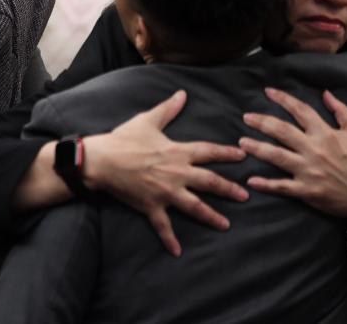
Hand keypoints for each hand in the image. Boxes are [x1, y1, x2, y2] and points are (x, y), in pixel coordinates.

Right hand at [85, 90, 248, 256]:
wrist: (101, 160)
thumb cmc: (123, 139)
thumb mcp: (147, 120)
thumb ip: (168, 109)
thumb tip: (182, 94)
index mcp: (177, 152)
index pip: (208, 152)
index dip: (227, 153)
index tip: (242, 156)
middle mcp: (177, 173)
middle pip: (210, 182)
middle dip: (229, 189)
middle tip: (245, 195)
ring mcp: (166, 192)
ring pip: (194, 206)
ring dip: (211, 216)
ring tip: (225, 224)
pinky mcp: (152, 206)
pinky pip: (163, 225)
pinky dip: (170, 239)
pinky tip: (177, 251)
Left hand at [240, 87, 346, 239]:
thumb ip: (342, 111)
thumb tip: (326, 93)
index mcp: (326, 134)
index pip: (301, 111)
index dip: (283, 99)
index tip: (268, 92)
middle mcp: (314, 149)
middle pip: (282, 131)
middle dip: (262, 122)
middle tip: (246, 117)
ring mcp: (309, 170)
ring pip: (277, 156)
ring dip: (257, 148)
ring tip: (241, 142)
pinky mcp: (307, 190)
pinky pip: (282, 186)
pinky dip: (266, 184)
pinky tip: (251, 180)